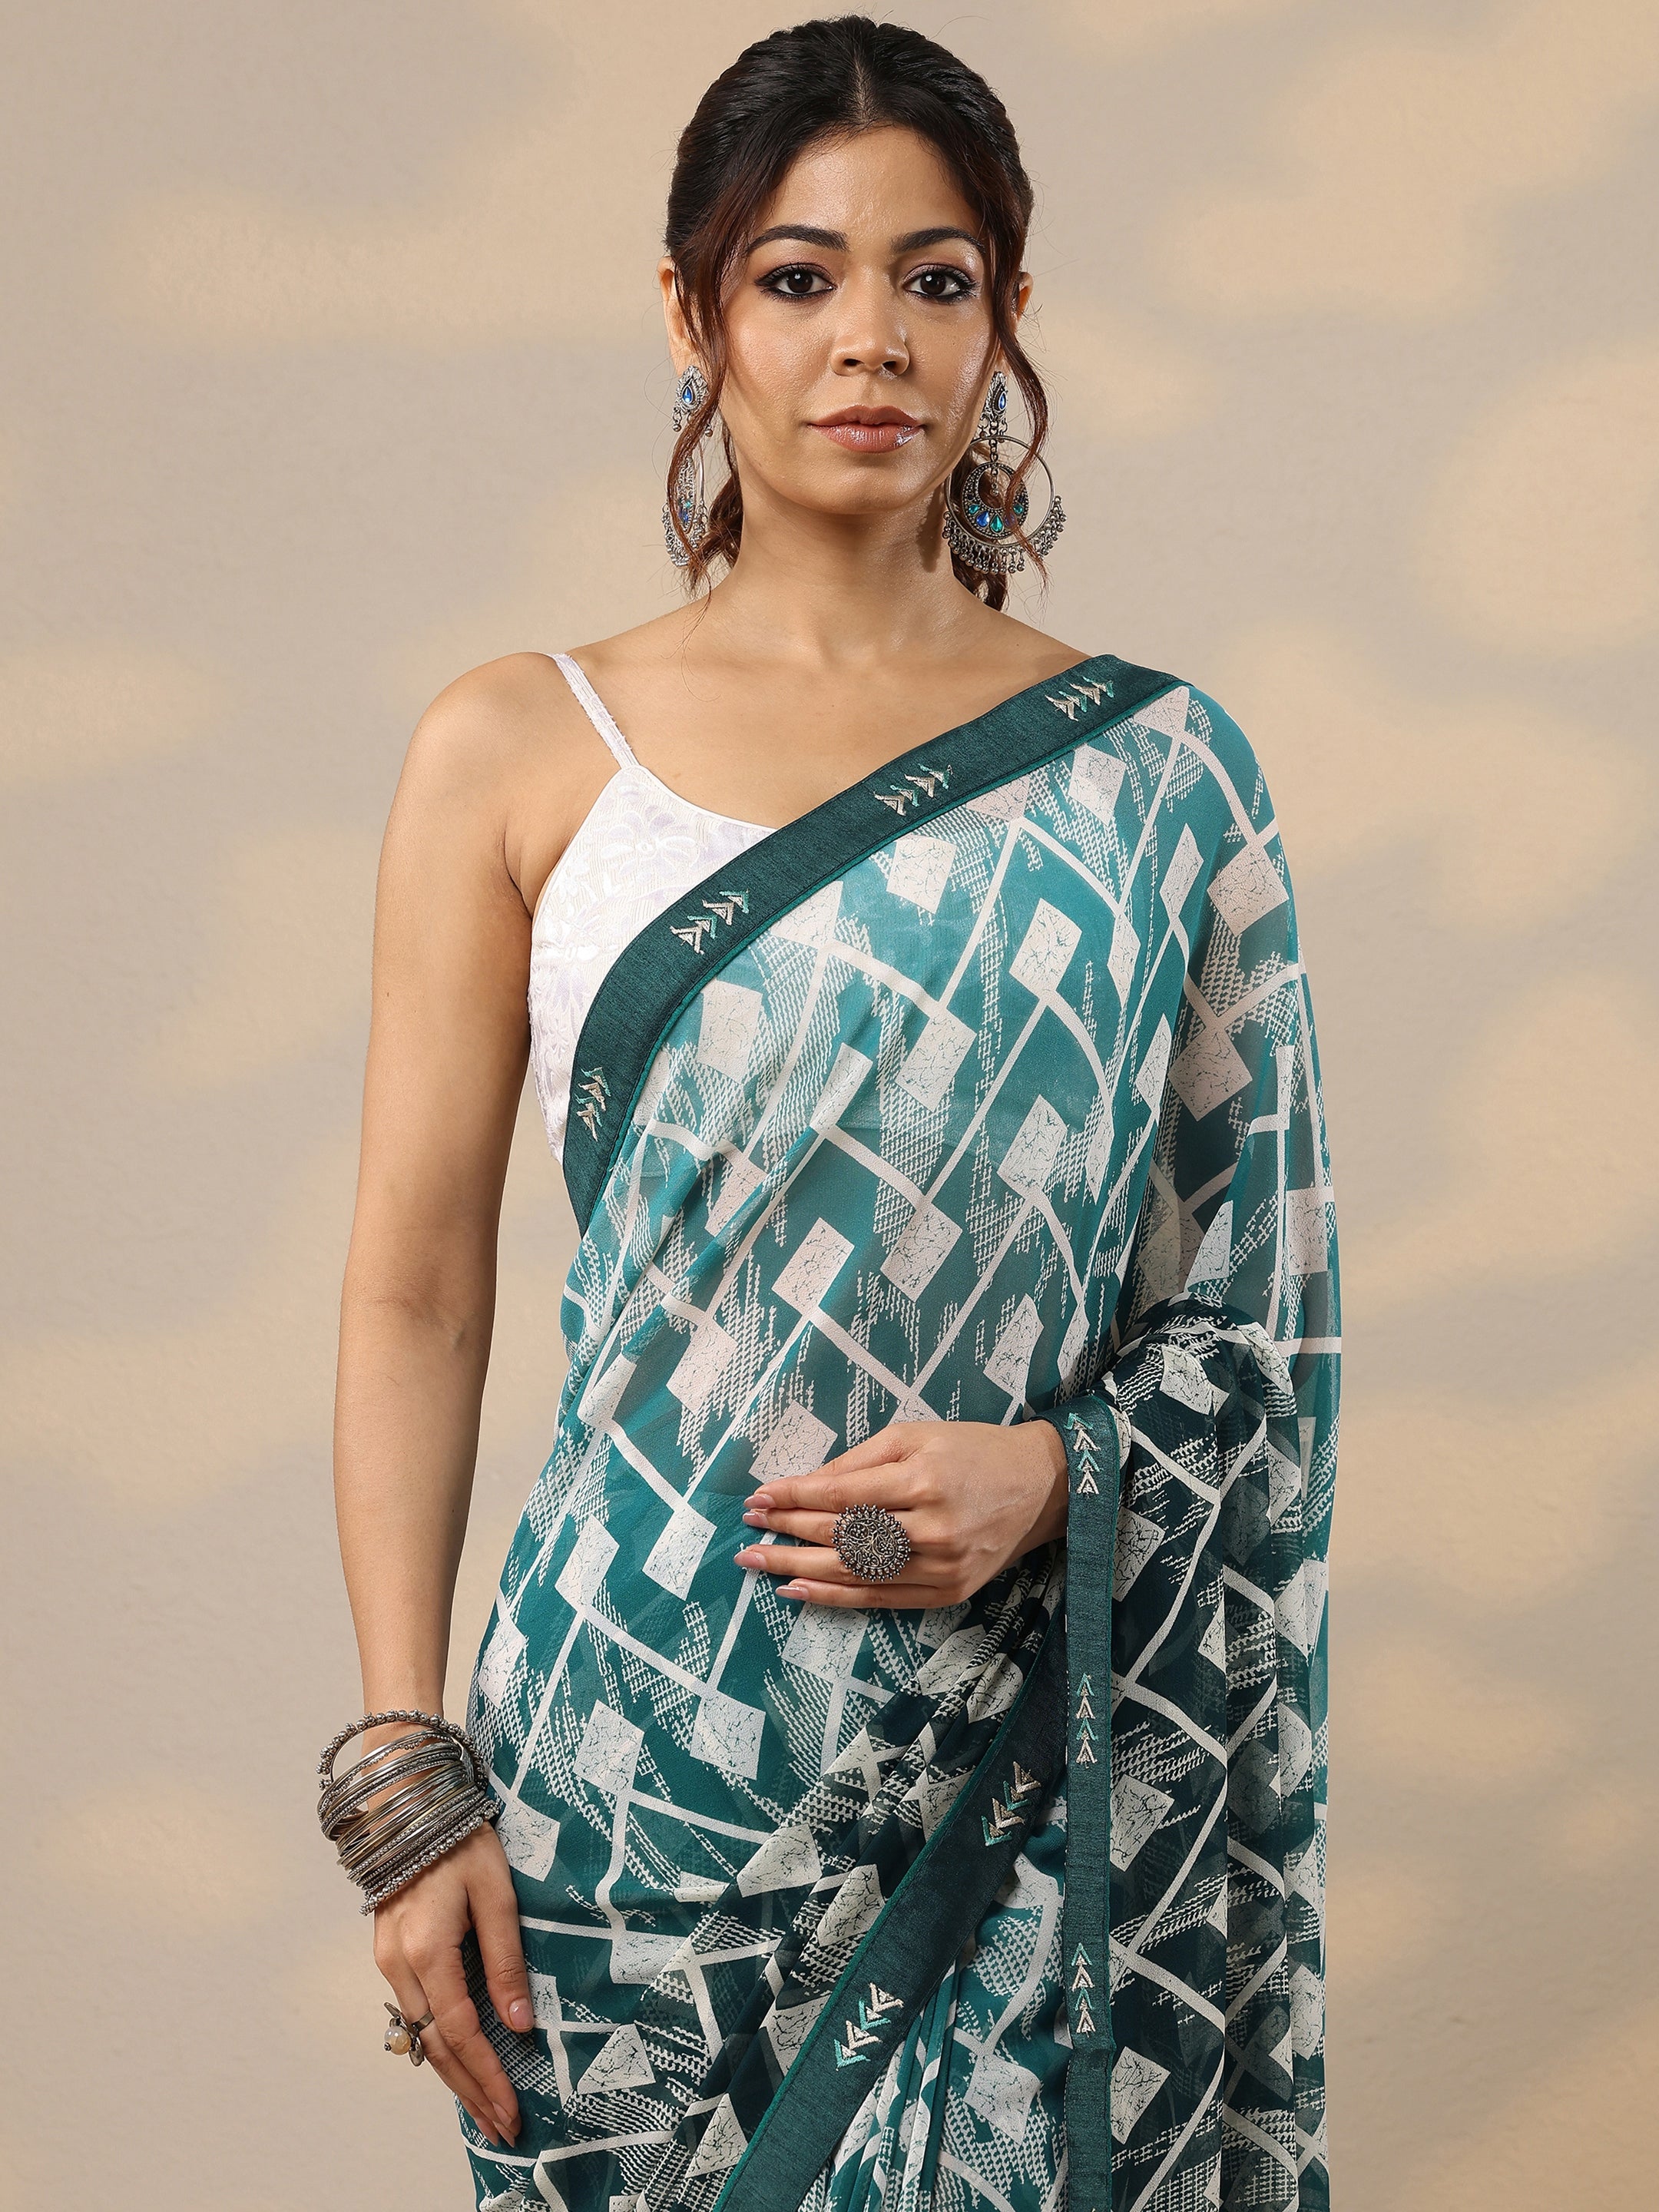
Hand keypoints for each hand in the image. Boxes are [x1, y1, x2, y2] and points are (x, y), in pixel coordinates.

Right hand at [371, 1822, 531, 2147]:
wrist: (408, 1803)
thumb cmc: (459, 1840)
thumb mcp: (496, 1894)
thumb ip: (505, 1960)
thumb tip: (520, 2022)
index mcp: (427, 1951)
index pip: (460, 2032)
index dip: (487, 2075)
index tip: (511, 2109)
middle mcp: (399, 1965)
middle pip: (434, 2047)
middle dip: (470, 2090)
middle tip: (502, 2126)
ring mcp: (388, 1961)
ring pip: (419, 2034)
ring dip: (452, 2072)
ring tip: (485, 2105)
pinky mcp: (388, 1953)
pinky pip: (412, 2012)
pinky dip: (437, 2042)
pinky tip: (459, 2057)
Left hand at [733, 1417, 1066, 1607]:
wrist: (1040, 1486)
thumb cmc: (970, 1450)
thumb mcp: (915, 1435)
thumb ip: (858, 1460)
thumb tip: (803, 1485)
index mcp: (922, 1477)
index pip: (842, 1494)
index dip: (794, 1498)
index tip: (757, 1500)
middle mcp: (931, 1526)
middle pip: (843, 1538)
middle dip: (788, 1536)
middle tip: (746, 1536)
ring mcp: (941, 1566)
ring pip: (856, 1574)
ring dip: (800, 1572)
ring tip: (759, 1565)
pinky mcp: (947, 1592)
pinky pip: (880, 1599)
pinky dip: (835, 1599)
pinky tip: (799, 1593)